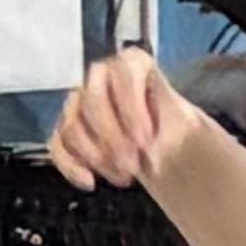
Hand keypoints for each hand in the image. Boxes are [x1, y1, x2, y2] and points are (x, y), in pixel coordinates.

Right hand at [48, 48, 212, 194]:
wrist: (166, 148)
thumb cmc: (177, 130)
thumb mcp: (188, 121)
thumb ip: (177, 118)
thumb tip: (167, 130)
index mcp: (133, 64)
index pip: (123, 73)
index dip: (132, 108)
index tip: (147, 140)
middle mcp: (101, 76)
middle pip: (91, 99)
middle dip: (112, 138)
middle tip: (134, 166)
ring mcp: (79, 102)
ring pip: (71, 124)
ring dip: (96, 156)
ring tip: (125, 177)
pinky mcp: (66, 131)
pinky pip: (57, 145)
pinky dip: (70, 166)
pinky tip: (90, 182)